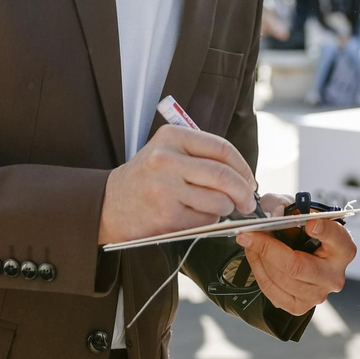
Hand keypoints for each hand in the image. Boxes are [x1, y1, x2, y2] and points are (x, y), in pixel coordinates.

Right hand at [98, 124, 257, 243]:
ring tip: (214, 207)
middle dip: (243, 192)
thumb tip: (244, 174)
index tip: (249, 180)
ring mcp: (165, 189)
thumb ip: (202, 155)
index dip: (243, 166)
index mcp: (172, 137)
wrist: (109, 203)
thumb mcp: (168, 150)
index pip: (222, 148)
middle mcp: (167, 160)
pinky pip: (204, 221)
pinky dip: (208, 221)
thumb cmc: (147, 176)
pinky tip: (195, 216)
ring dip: (225, 209)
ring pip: (218, 201)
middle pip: (223, 176)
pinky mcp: (166, 216)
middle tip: (248, 202)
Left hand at [233, 193, 355, 315]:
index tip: (310, 223)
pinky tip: (254, 256)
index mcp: (343, 249)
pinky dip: (258, 270)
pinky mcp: (300, 306)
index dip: (324, 230)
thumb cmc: (302, 230)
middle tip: (248, 233)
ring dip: (259, 258)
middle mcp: (334, 275)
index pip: (337, 238)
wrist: (302, 254)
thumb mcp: (298, 212)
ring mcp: (318, 294)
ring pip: (281, 279)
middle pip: (297, 266)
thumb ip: (287, 208)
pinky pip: (272, 291)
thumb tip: (271, 216)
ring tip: (248, 241)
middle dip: (268, 248)